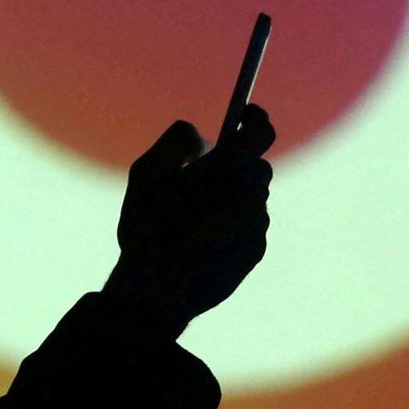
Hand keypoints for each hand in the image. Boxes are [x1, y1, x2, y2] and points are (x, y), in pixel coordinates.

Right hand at [104, 105, 275, 336]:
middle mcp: (253, 194)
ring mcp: (257, 225)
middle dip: (234, 165)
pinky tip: (199, 240)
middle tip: (202, 174)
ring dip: (229, 197)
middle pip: (255, 166)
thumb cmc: (149, 228)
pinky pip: (246, 227)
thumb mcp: (147, 171)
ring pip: (249, 198)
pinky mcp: (255, 252)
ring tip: (191, 215)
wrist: (159, 293)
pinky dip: (229, 225)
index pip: (262, 129)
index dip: (253, 117)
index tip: (242, 115)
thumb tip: (204, 139)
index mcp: (232, 167)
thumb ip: (179, 140)